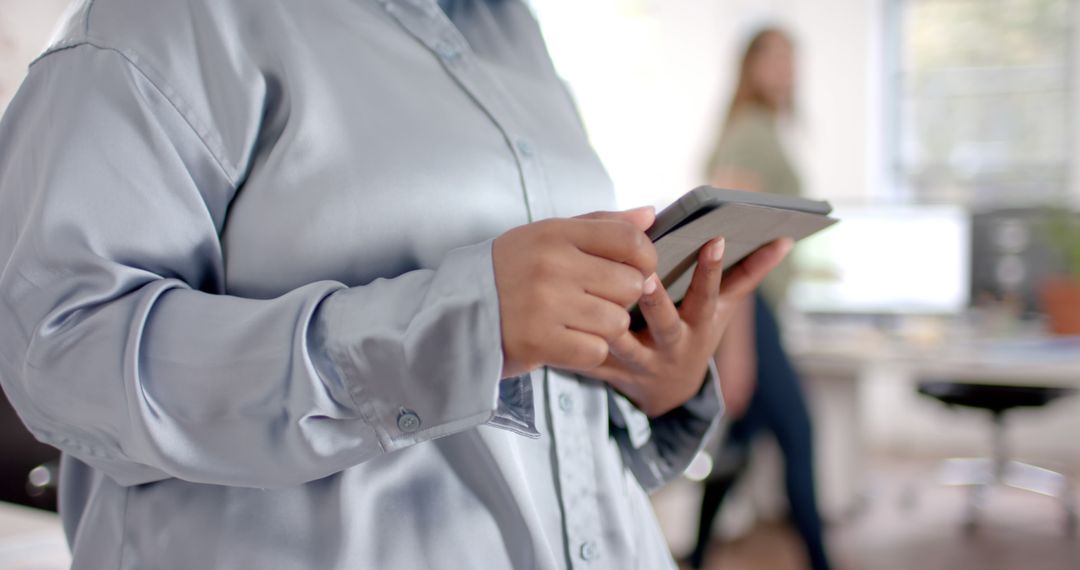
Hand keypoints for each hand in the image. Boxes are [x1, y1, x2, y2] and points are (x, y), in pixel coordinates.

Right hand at [493, 207, 657, 377]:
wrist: (454, 312)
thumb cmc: (510, 271)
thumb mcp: (548, 236)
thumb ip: (601, 224)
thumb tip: (650, 215)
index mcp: (555, 234)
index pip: (629, 241)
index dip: (646, 258)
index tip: (637, 269)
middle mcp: (552, 266)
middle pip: (631, 284)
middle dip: (621, 296)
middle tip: (596, 299)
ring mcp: (545, 306)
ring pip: (617, 321)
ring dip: (604, 326)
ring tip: (577, 320)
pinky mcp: (539, 343)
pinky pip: (596, 350)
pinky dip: (586, 350)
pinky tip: (566, 340)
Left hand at [580, 237, 791, 416]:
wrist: (669, 394)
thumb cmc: (695, 333)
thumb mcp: (723, 310)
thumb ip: (750, 273)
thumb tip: (786, 238)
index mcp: (700, 324)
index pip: (711, 293)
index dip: (713, 269)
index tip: (714, 238)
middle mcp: (673, 345)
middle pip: (666, 322)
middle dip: (657, 302)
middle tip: (647, 276)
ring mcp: (642, 362)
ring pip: (624, 345)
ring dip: (612, 327)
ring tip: (598, 304)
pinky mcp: (611, 373)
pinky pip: (590, 360)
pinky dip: (576, 347)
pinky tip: (559, 328)